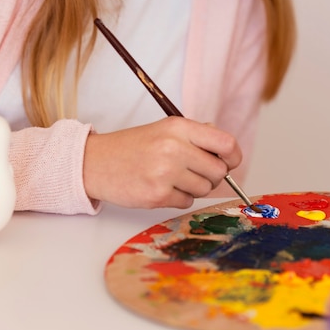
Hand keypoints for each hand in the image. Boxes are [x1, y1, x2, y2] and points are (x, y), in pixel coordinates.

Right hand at [82, 116, 241, 208]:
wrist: (96, 162)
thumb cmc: (133, 146)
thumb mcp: (165, 129)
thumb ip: (196, 135)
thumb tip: (227, 150)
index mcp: (179, 127)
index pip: (226, 143)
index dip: (233, 156)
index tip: (229, 162)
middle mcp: (174, 147)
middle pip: (218, 171)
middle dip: (211, 175)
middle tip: (193, 172)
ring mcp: (165, 172)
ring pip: (204, 189)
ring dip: (194, 188)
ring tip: (172, 178)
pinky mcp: (157, 195)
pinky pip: (187, 202)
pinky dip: (179, 198)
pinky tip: (162, 187)